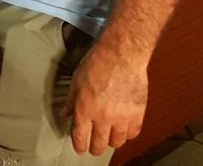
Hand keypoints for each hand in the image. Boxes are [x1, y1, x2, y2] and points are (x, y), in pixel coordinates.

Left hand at [64, 40, 147, 155]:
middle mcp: (103, 117)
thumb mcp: (76, 80)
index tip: (79, 148)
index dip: (79, 146)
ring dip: (112, 141)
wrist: (122, 54)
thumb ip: (71, 101)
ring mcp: (121, 117)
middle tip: (94, 146)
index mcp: (84, 109)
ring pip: (117, 142)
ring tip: (109, 136)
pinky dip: (128, 133)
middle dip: (95, 148)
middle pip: (99, 145)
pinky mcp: (137, 114)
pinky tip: (124, 128)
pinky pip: (133, 133)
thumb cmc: (98, 62)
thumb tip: (66, 113)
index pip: (80, 138)